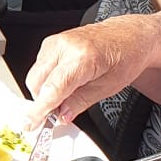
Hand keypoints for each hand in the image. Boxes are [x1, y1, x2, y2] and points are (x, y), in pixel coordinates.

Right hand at [25, 14, 160, 125]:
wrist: (129, 36)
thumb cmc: (125, 57)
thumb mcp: (108, 88)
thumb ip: (80, 102)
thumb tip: (61, 115)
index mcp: (82, 57)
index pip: (53, 88)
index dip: (40, 109)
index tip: (31, 123)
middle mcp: (65, 45)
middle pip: (38, 82)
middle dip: (43, 101)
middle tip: (58, 112)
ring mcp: (56, 41)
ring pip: (35, 75)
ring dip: (45, 90)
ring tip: (68, 92)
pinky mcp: (52, 42)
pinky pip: (39, 66)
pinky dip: (47, 79)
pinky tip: (65, 81)